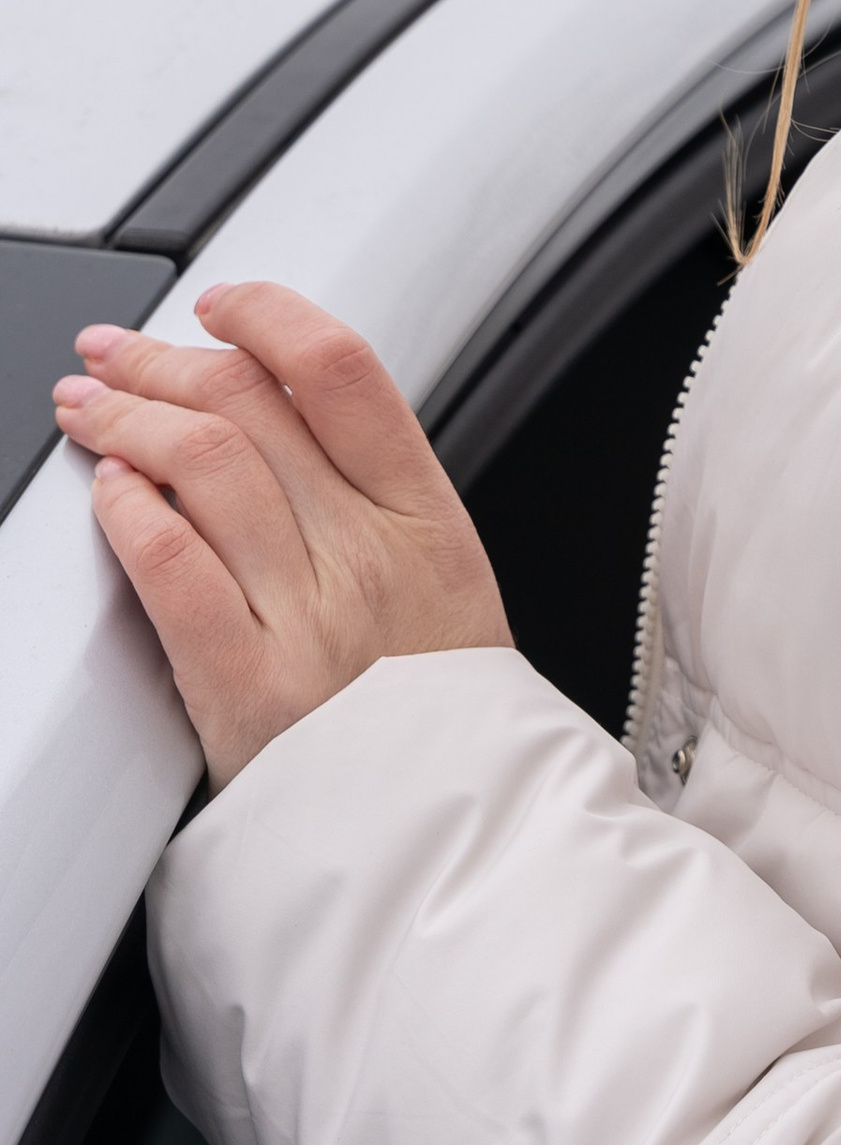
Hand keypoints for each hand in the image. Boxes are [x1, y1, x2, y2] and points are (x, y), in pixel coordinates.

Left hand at [54, 282, 509, 790]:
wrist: (449, 839)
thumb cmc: (442, 718)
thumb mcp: (448, 581)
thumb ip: (377, 499)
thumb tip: (290, 417)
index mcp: (425, 516)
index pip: (343, 370)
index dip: (268, 316)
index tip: (221, 305)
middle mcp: (365, 553)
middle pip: (250, 406)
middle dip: (162, 360)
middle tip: (115, 355)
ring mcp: (307, 617)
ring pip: (201, 466)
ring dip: (124, 421)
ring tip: (88, 411)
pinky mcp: (247, 688)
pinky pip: (172, 571)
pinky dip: (128, 514)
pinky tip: (108, 493)